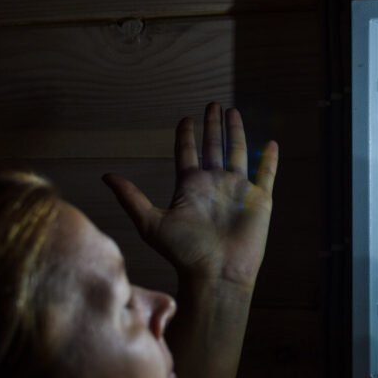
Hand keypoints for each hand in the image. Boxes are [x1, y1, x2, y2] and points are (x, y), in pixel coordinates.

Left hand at [103, 103, 278, 290]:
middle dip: (213, 126)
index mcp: (190, 186)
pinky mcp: (259, 199)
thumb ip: (131, 198)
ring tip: (233, 112)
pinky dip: (270, 159)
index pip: (187, 153)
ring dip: (237, 133)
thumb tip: (105, 176)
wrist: (217, 272)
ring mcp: (237, 190)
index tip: (186, 118)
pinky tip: (272, 144)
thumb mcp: (151, 223)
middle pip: (214, 147)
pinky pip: (266, 174)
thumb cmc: (183, 252)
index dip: (186, 135)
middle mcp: (214, 184)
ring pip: (239, 153)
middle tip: (213, 104)